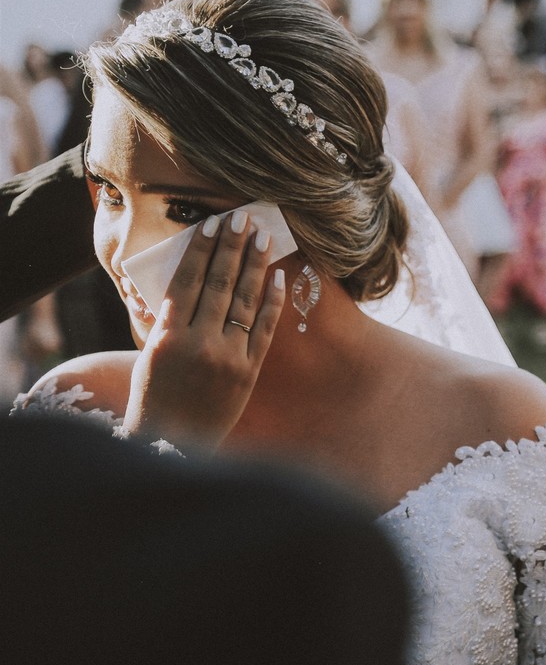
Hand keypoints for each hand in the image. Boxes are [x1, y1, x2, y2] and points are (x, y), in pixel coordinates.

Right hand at [123, 210, 284, 449]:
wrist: (172, 446)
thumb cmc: (153, 396)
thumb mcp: (149, 354)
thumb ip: (167, 319)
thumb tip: (186, 279)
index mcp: (166, 336)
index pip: (188, 281)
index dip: (203, 250)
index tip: (213, 224)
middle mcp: (199, 343)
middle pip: (220, 284)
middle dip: (233, 247)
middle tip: (243, 218)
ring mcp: (228, 358)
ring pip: (246, 301)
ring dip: (256, 265)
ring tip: (264, 238)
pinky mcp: (249, 372)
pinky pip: (264, 329)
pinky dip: (272, 301)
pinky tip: (277, 276)